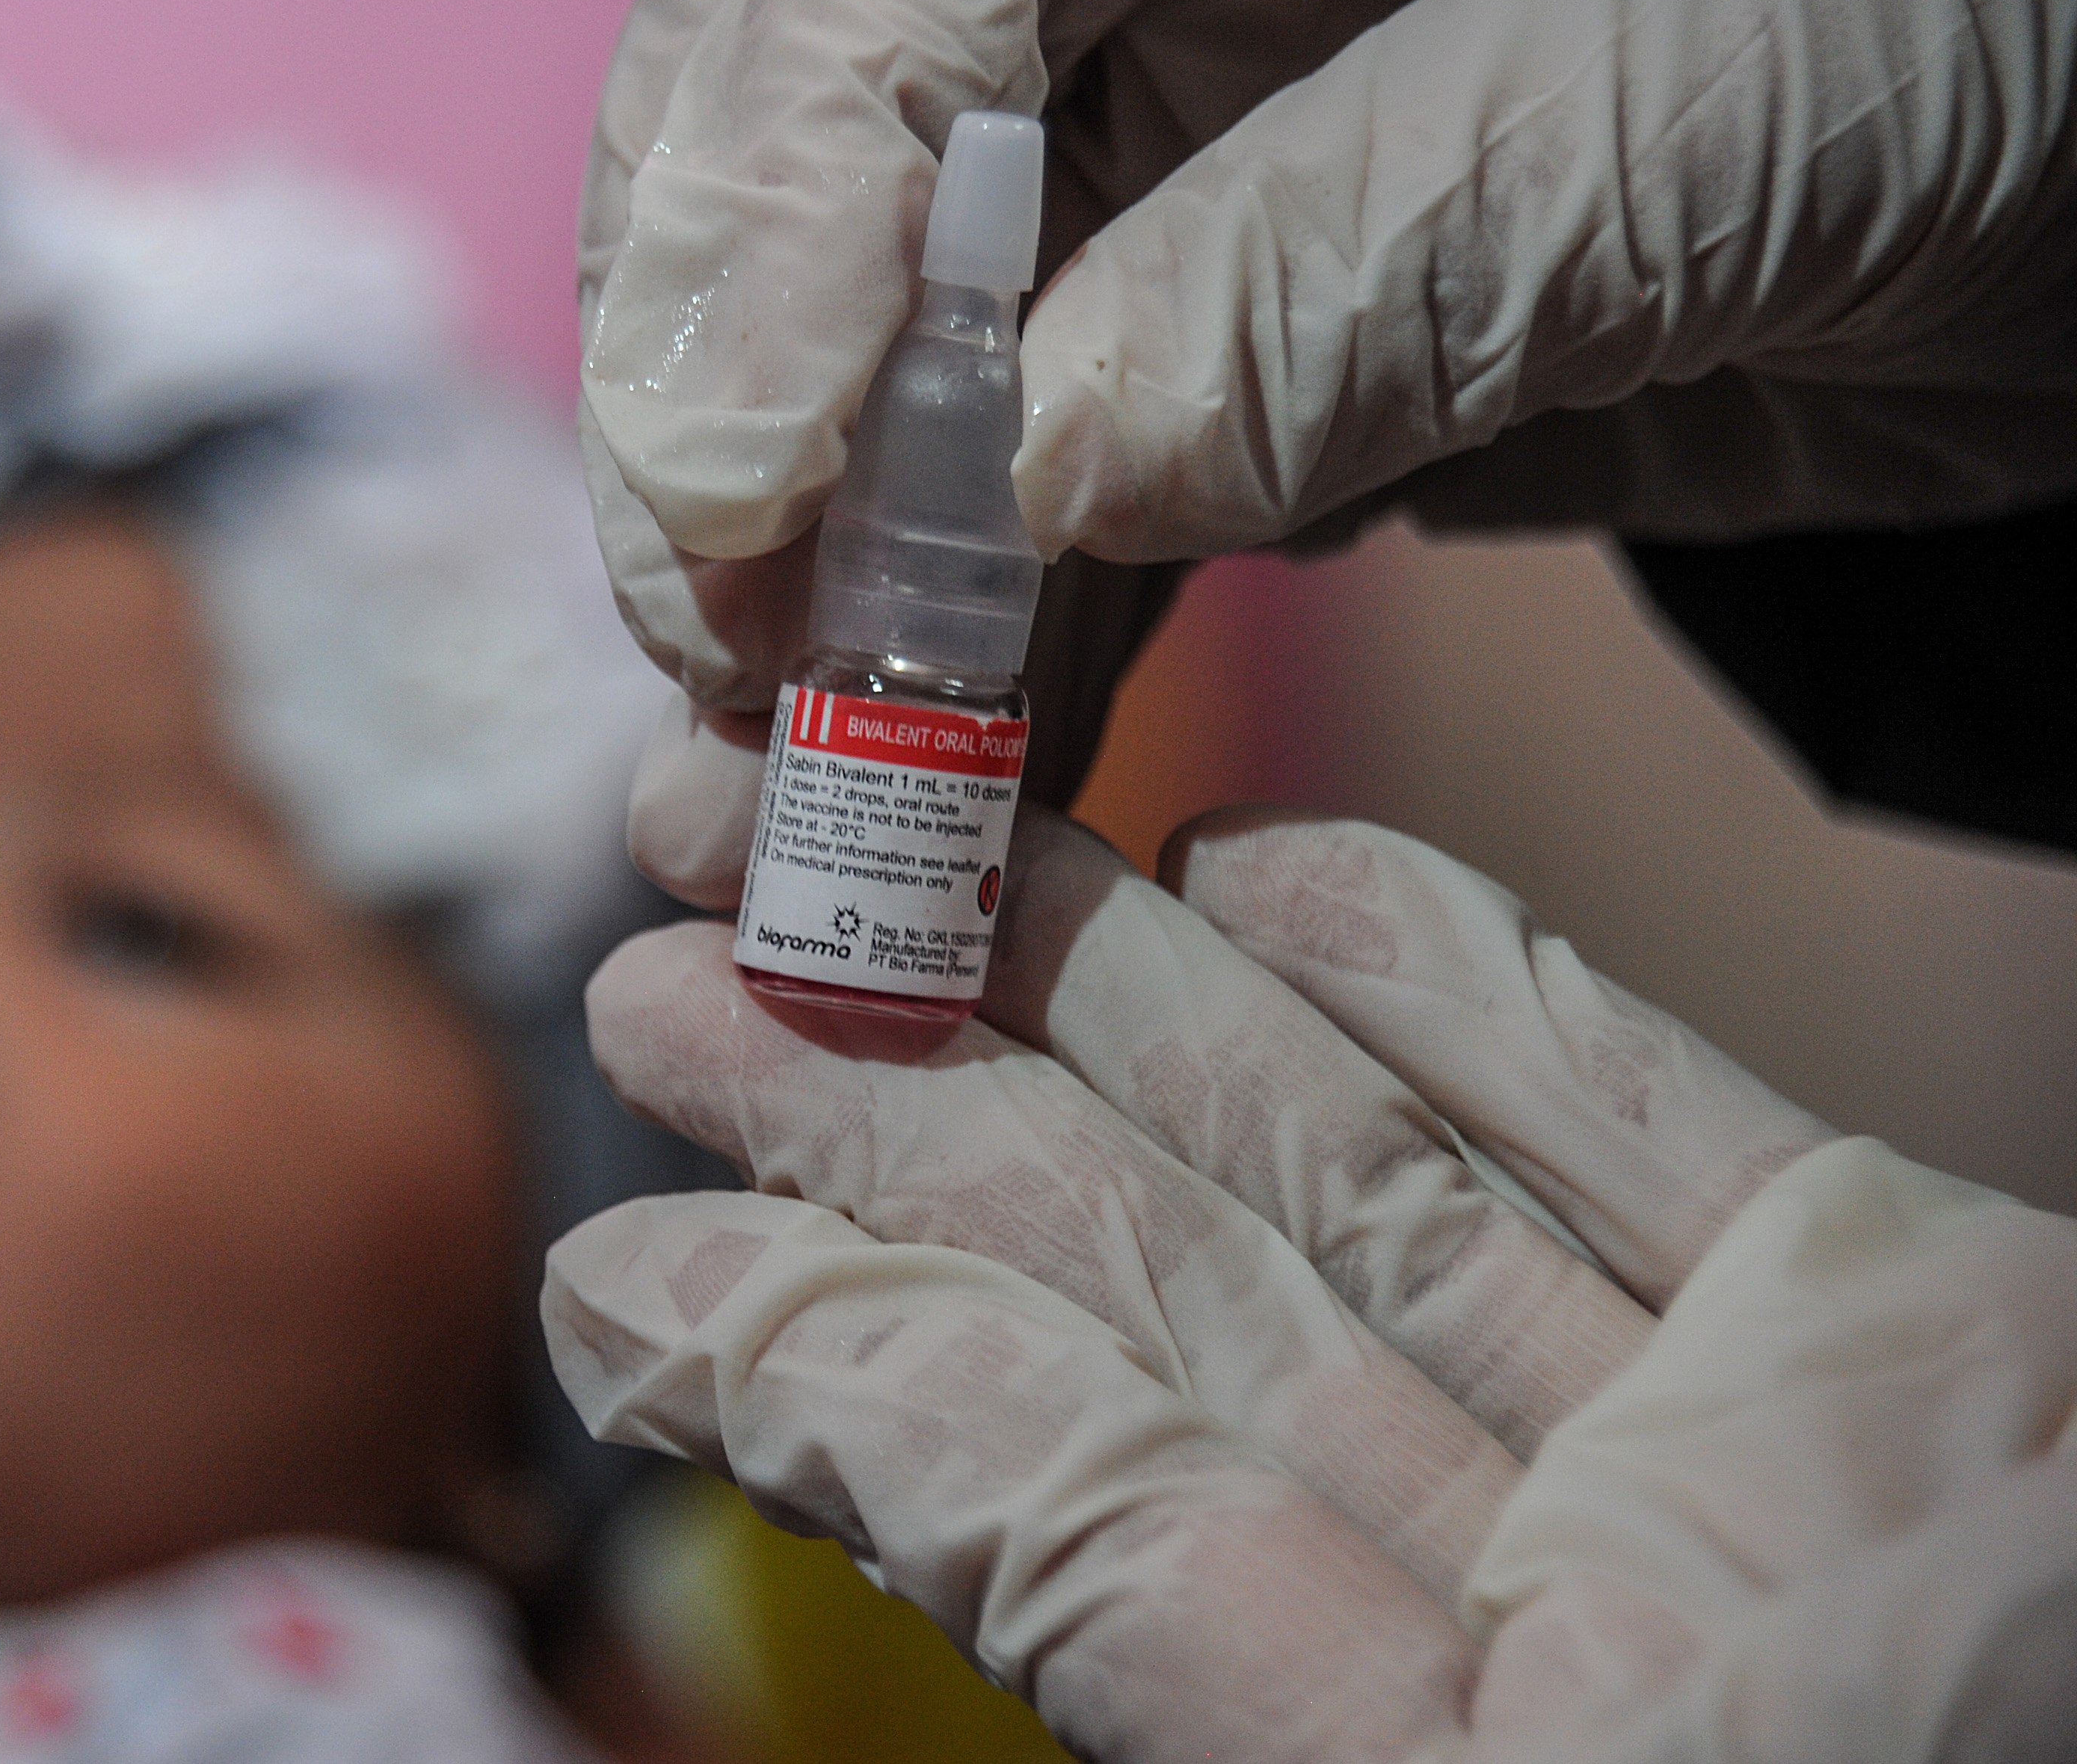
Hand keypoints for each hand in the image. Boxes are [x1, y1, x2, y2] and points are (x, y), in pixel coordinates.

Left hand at [545, 809, 2076, 1759]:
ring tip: (877, 830)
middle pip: (1148, 1272)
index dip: (816, 1322)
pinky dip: (1465, 971)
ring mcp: (1688, 1421)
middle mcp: (1495, 1564)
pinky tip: (1266, 851)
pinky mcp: (1884, 1310)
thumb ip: (1075, 1568)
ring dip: (1113, 974)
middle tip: (670, 901)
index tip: (621, 1219)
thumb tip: (639, 1342)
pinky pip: (1635, 1109)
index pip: (1035, 1482)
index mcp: (1370, 1731)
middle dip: (899, 1081)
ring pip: (1346, 1150)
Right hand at [584, 0, 2076, 895]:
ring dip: (838, 580)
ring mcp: (1184, 149)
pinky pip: (1061, 501)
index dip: (773, 218)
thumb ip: (1346, 270)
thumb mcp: (1696, 95)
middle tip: (718, 652)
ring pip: (903, 356)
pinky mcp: (1252, 342)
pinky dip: (999, 649)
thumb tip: (1034, 470)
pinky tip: (953, 786)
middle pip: (804, 137)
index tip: (736, 498)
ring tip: (792, 785)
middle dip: (738, 399)